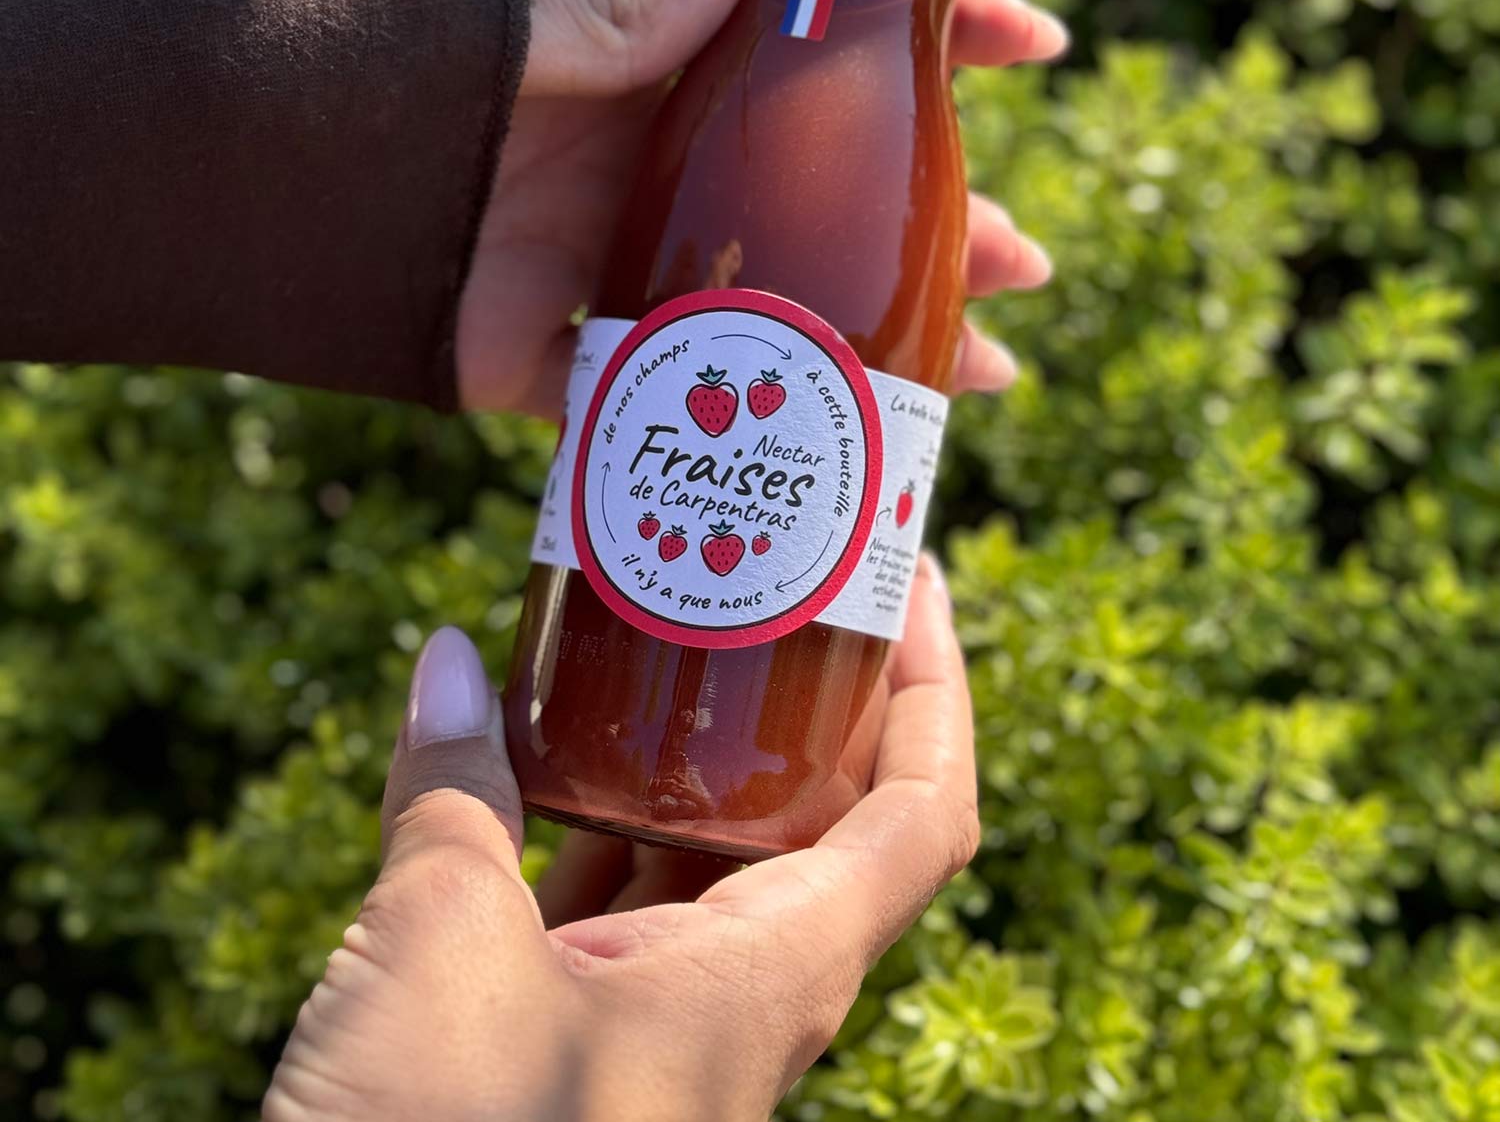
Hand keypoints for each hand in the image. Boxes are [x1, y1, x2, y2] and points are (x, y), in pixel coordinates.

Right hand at [265, 557, 973, 1121]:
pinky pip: (633, 912)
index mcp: (770, 972)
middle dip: (812, 702)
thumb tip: (452, 664)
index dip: (937, 689)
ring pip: (720, 864)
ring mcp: (669, 1024)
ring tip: (663, 651)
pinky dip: (607, 827)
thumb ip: (454, 793)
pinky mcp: (592, 1047)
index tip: (910, 582)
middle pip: (832, 819)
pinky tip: (548, 770)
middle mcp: (745, 995)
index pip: (923, 811)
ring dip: (699, 763)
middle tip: (775, 589)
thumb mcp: (440, 941)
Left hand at [457, 0, 1066, 415]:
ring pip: (794, 309)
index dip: (939, 31)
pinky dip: (765, 426)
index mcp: (675, 66)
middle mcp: (674, 168)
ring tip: (982, 375)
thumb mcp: (525, 17)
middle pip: (839, 197)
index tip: (1034, 43)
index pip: (831, 37)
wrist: (270, 180)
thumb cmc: (400, 64)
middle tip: (1022, 263)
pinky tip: (844, 449)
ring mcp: (637, 267)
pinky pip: (691, 402)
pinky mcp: (582, 362)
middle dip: (941, 228)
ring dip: (885, 337)